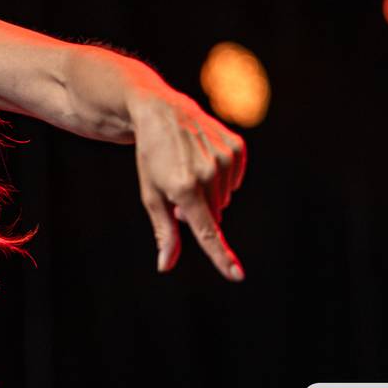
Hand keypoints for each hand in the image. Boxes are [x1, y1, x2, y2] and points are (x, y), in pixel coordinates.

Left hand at [128, 88, 247, 280]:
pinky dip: (221, 177)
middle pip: (213, 215)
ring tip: (189, 168)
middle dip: (198, 210)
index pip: (206, 231)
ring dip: (209, 193)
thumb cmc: (151, 158)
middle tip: (178, 186)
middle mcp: (207, 174)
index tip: (237, 275)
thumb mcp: (151, 195)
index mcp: (182, 188)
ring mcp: (224, 158)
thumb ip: (165, 233)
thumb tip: (165, 266)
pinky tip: (204, 158)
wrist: (160, 111)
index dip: (221, 256)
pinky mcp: (236, 147)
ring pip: (224, 199)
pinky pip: (235, 180)